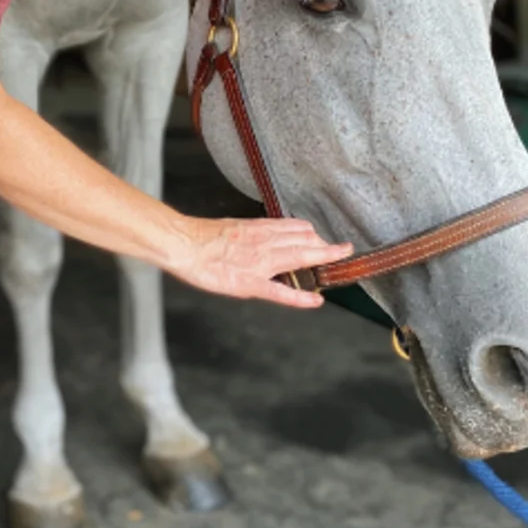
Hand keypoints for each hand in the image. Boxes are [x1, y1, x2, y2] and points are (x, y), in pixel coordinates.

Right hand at [167, 216, 353, 308]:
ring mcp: (260, 264)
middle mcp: (265, 243)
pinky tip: (316, 300)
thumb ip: (254, 232)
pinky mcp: (251, 284)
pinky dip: (301, 297)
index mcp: (259, 229)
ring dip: (323, 262)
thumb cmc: (203, 236)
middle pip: (306, 242)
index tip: (324, 239)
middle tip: (342, 251)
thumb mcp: (234, 226)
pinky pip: (281, 292)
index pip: (297, 229)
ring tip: (338, 265)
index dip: (314, 235)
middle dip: (327, 247)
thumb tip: (267, 234)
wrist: (185, 244)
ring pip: (300, 259)